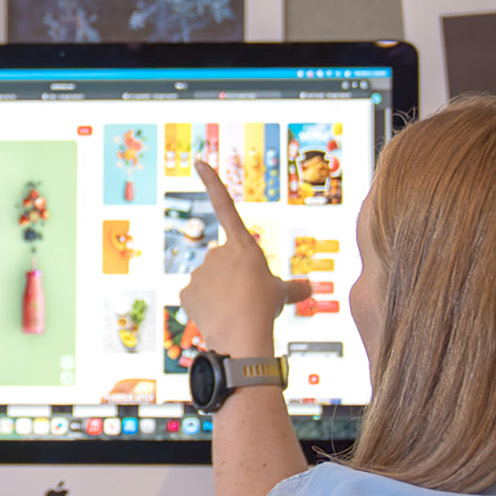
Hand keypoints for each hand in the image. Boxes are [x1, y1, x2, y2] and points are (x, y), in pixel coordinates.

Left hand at [179, 160, 309, 360]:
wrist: (242, 332)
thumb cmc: (264, 308)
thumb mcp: (283, 294)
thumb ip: (293, 288)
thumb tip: (309, 290)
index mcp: (243, 246)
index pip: (225, 206)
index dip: (210, 182)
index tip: (197, 162)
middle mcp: (217, 252)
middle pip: (222, 263)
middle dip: (230, 278)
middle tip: (243, 298)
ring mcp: (199, 270)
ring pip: (209, 282)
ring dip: (218, 294)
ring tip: (232, 310)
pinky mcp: (186, 290)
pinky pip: (195, 298)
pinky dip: (204, 307)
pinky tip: (214, 317)